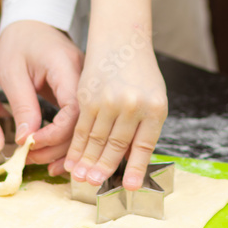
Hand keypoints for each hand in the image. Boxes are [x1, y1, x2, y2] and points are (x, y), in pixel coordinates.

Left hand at [0, 20, 82, 175]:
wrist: (30, 22)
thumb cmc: (19, 41)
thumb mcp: (12, 72)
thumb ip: (23, 105)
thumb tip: (26, 140)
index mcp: (66, 67)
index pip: (74, 110)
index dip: (54, 135)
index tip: (30, 144)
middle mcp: (84, 77)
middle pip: (83, 123)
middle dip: (57, 147)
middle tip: (30, 159)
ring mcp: (85, 86)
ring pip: (83, 126)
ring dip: (61, 148)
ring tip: (36, 160)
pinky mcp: (80, 92)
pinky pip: (78, 120)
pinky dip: (64, 139)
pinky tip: (50, 153)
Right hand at [65, 30, 166, 190]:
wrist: (122, 40)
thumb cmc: (141, 73)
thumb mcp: (154, 98)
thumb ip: (145, 129)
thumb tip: (132, 163)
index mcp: (155, 108)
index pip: (144, 146)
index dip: (135, 169)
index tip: (129, 187)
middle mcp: (132, 105)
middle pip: (116, 145)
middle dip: (103, 169)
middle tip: (94, 186)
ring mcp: (109, 100)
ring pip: (95, 139)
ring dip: (86, 162)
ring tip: (80, 178)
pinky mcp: (88, 96)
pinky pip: (81, 127)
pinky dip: (75, 146)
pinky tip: (72, 158)